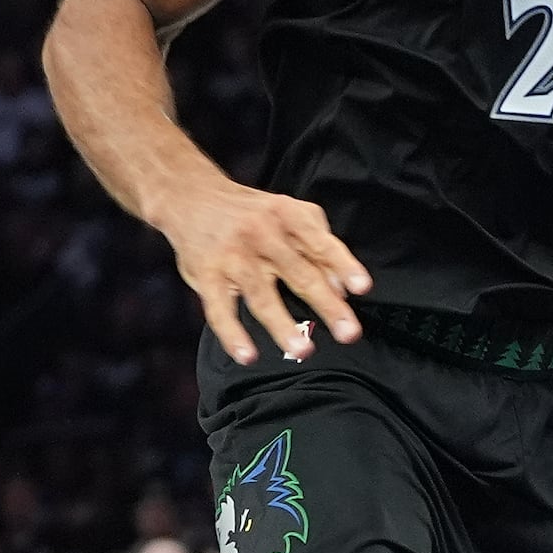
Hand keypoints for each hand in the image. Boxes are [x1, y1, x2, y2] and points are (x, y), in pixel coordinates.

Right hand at [155, 176, 367, 364]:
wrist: (191, 197)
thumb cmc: (252, 212)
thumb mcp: (290, 214)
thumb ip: (319, 245)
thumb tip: (342, 287)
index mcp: (288, 217)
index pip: (321, 244)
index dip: (344, 265)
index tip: (361, 288)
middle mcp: (262, 235)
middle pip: (299, 274)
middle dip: (326, 305)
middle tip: (349, 333)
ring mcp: (233, 256)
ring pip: (261, 295)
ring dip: (282, 325)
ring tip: (303, 350)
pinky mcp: (206, 275)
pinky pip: (219, 310)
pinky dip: (232, 334)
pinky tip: (248, 355)